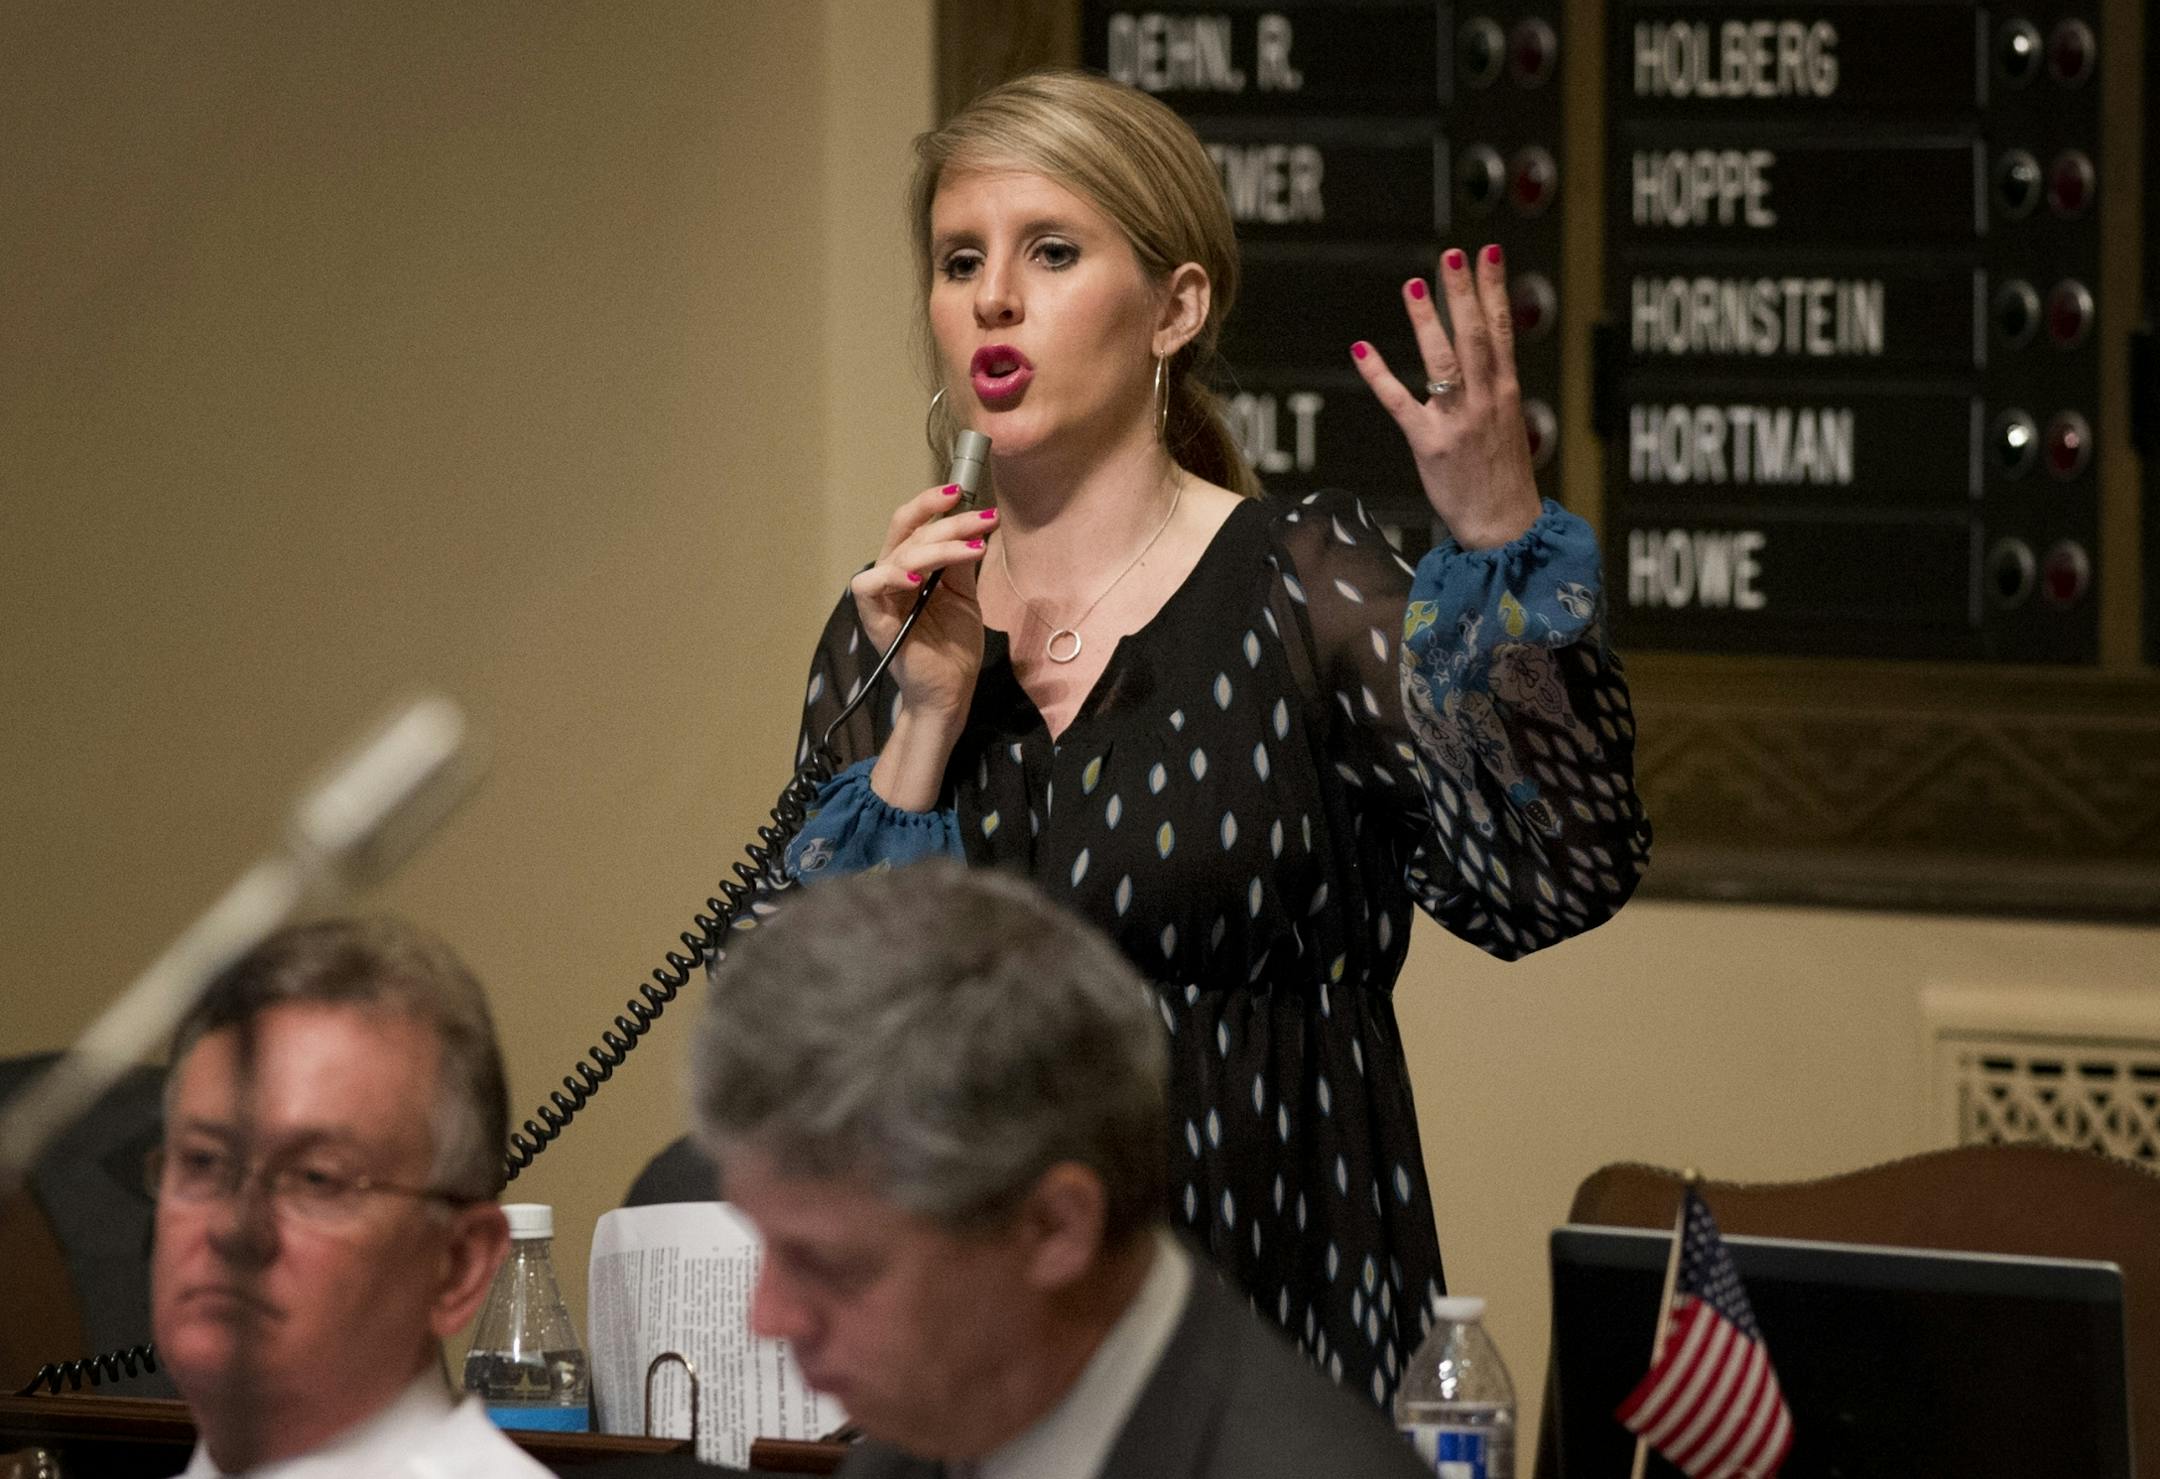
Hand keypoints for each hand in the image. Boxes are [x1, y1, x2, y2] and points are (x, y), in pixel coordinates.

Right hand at [849, 483, 995, 723]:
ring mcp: (882, 597)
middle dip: (942, 518)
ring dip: (938, 546)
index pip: (914, 525)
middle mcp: (892, 576)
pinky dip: (892, 577)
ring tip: (972, 549)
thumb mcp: (964, 596)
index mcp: (911, 568)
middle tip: (980, 517)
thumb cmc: (953, 647)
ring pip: (898, 555)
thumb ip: (960, 563)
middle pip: (906, 531)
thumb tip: (971, 524)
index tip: (963, 493)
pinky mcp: (874, 620)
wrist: (950, 691)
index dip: (933, 506)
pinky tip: (920, 579)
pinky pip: (869, 587)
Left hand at [1351, 244, 1542, 549]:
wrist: (1505, 527)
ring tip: (1414, 284)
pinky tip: (1362, 349)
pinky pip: (1399, 404)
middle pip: (1475, 335)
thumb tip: (1486, 354)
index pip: (1501, 329)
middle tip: (1452, 255)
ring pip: (1443, 362)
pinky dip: (1379, 376)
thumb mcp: (1508, 424)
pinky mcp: (1429, 445)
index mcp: (1505, 391)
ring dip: (1427, 321)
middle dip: (1463, 292)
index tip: (1490, 253)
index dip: (1495, 289)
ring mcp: (1457, 421)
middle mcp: (1485, 400)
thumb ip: (1494, 387)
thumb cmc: (1503, 477)